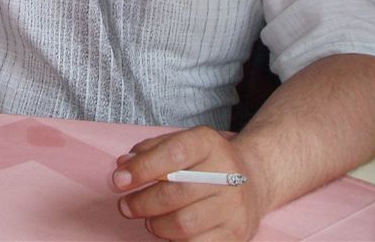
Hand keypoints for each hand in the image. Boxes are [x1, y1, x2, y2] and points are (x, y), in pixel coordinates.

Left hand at [111, 126, 266, 240]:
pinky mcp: (236, 234)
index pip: (174, 153)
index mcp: (209, 144)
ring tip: (149, 220)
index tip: (119, 180)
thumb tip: (123, 167)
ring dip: (156, 225)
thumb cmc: (205, 161)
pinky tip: (169, 232)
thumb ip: (149, 151)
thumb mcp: (180, 142)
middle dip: (142, 203)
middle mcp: (227, 173)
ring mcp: (235, 207)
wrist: (254, 179)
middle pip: (176, 193)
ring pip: (184, 225)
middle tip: (126, 205)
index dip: (142, 168)